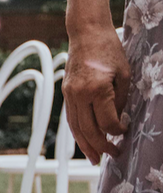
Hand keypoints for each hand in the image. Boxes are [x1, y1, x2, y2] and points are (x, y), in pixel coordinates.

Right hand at [62, 24, 130, 163]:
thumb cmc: (110, 50)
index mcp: (97, 90)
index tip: (126, 130)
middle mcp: (80, 96)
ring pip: (76, 129)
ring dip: (85, 146)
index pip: (107, 122)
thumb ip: (120, 99)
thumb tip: (117, 120)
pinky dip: (78, 133)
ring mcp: (70, 96)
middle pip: (89, 130)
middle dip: (102, 146)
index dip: (118, 130)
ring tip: (94, 159)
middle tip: (113, 155)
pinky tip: (84, 142)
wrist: (86, 34)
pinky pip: (71, 120)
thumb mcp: (124, 73)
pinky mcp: (66, 95)